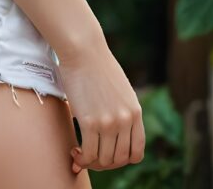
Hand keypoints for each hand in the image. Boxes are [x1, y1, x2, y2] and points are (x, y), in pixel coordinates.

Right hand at [57, 36, 145, 174]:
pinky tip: (75, 153)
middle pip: (120, 159)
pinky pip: (88, 154)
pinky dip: (81, 159)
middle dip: (105, 163)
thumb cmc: (97, 65)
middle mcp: (126, 120)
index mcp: (135, 112)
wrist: (84, 50)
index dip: (123, 159)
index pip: (137, 152)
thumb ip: (123, 109)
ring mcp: (109, 122)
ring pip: (104, 160)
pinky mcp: (90, 122)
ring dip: (92, 163)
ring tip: (81, 154)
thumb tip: (115, 128)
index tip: (109, 154)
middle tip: (92, 157)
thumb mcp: (121, 89)